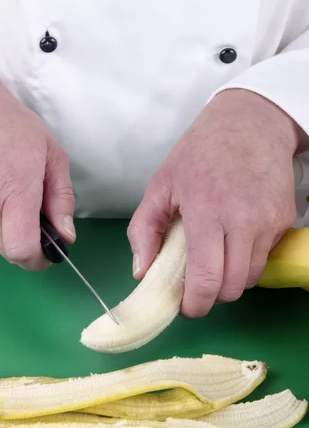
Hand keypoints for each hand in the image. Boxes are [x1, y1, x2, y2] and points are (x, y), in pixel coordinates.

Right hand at [0, 58, 74, 270]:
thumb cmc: (12, 126)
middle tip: (40, 222)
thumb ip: (62, 198)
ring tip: (16, 195)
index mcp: (14, 188)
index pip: (22, 248)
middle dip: (29, 247)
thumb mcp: (53, 154)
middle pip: (9, 253)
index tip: (50, 250)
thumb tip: (66, 234)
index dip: (39, 259)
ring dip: (12, 230)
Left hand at [128, 89, 305, 317]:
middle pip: (232, 287)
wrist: (250, 122)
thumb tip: (141, 272)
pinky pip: (265, 256)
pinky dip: (247, 258)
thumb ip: (145, 228)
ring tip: (213, 258)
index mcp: (207, 210)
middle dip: (211, 296)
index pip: (207, 278)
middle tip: (194, 285)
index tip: (183, 305)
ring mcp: (270, 220)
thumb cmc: (200, 151)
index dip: (194, 303)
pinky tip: (233, 236)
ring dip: (230, 279)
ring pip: (251, 277)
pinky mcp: (286, 219)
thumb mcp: (161, 183)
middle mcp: (244, 219)